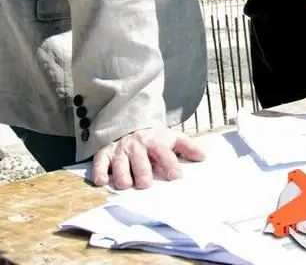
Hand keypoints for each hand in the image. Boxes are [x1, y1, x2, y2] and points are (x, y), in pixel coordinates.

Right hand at [91, 123, 205, 189]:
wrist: (129, 121)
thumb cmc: (153, 137)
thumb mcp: (171, 137)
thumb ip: (187, 147)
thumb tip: (203, 157)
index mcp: (155, 142)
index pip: (164, 154)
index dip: (170, 165)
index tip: (176, 177)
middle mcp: (137, 146)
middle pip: (140, 161)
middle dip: (142, 172)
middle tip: (145, 184)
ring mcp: (120, 149)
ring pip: (120, 164)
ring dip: (122, 175)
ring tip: (126, 185)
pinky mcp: (104, 153)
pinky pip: (100, 162)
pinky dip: (99, 172)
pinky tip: (102, 181)